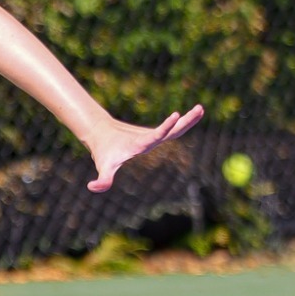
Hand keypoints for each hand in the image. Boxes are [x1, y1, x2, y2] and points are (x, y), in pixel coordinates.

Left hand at [87, 104, 203, 192]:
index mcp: (140, 144)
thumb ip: (102, 180)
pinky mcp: (153, 135)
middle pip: (171, 129)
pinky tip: (194, 116)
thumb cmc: (103, 152)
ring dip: (188, 120)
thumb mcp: (103, 167)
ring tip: (201, 108)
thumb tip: (92, 187)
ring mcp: (152, 135)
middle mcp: (148, 137)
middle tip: (200, 108)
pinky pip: (172, 130)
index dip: (165, 126)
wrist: (101, 133)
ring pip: (174, 128)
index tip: (176, 115)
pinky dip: (182, 124)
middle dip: (185, 120)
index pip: (155, 135)